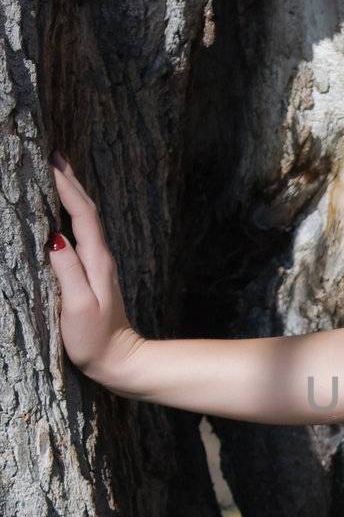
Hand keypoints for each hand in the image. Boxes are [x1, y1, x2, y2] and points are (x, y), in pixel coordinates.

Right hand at [45, 151, 144, 387]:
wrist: (120, 361)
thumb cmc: (95, 339)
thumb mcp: (78, 307)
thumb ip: (67, 272)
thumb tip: (54, 238)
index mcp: (97, 261)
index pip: (82, 215)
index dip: (66, 188)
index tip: (50, 164)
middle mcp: (100, 258)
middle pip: (86, 210)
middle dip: (70, 181)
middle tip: (54, 155)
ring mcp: (98, 265)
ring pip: (85, 219)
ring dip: (72, 194)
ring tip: (57, 173)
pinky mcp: (92, 274)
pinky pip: (81, 233)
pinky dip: (71, 214)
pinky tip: (62, 213)